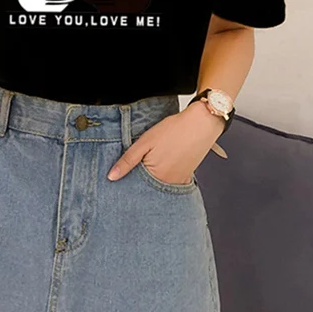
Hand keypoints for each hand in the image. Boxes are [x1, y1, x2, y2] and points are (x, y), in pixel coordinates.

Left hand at [107, 103, 225, 183]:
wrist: (202, 122)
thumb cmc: (174, 130)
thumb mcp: (145, 142)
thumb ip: (128, 161)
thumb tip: (111, 176)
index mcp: (156, 177)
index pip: (134, 186)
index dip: (126, 179)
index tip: (121, 175)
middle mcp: (168, 184)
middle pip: (147, 189)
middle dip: (139, 181)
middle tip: (142, 161)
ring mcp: (179, 182)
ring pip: (158, 186)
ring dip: (152, 179)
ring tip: (154, 160)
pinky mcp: (186, 178)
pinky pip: (170, 182)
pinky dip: (163, 177)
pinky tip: (163, 163)